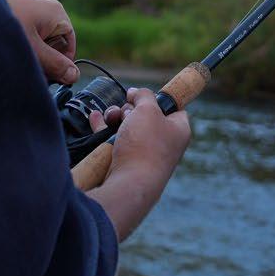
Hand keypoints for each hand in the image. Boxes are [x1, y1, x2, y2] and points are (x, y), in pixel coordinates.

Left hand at [6, 0, 78, 84]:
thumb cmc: (3, 25)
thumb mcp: (33, 50)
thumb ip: (55, 64)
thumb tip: (74, 76)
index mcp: (56, 14)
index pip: (69, 46)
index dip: (60, 65)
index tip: (48, 78)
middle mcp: (46, 11)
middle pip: (54, 46)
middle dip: (43, 62)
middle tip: (27, 69)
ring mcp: (31, 13)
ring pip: (38, 44)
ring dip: (30, 56)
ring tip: (14, 60)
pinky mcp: (17, 17)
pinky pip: (26, 39)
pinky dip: (19, 48)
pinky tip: (6, 53)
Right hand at [84, 87, 190, 242]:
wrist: (130, 182)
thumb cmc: (145, 145)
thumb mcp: (148, 108)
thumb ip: (144, 95)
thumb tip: (136, 93)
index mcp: (178, 129)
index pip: (173, 107)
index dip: (157, 99)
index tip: (142, 97)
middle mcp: (165, 143)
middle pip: (146, 115)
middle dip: (130, 109)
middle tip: (126, 113)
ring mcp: (146, 154)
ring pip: (129, 127)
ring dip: (115, 118)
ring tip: (109, 118)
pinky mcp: (128, 163)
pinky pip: (116, 141)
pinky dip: (106, 130)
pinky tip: (96, 120)